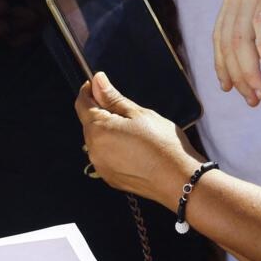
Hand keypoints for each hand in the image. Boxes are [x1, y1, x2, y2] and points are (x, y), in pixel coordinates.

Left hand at [75, 72, 202, 205]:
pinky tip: (133, 146)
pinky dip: (114, 147)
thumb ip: (113, 97)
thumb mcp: (138, 113)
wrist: (179, 179)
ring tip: (134, 129)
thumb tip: (98, 81)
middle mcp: (94, 150)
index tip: (98, 84)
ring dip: (108, 130)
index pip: (82, 104)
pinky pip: (105, 156)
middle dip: (100, 111)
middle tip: (125, 108)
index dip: (89, 91)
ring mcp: (101, 167)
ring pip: (97, 140)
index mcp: (99, 130)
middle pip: (89, 123)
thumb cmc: (163, 144)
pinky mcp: (110, 178)